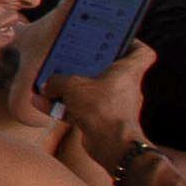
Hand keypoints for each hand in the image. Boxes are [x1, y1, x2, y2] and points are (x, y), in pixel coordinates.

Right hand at [46, 46, 155, 170]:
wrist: (111, 145)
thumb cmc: (102, 110)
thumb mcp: (73, 86)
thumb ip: (57, 81)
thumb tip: (47, 85)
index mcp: (128, 71)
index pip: (142, 52)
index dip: (131, 43)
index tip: (114, 40)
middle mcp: (125, 87)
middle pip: (109, 70)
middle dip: (88, 67)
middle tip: (70, 60)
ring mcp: (115, 105)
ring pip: (92, 91)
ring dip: (71, 90)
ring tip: (49, 87)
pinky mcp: (104, 121)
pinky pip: (83, 109)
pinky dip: (65, 108)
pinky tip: (43, 106)